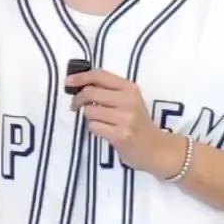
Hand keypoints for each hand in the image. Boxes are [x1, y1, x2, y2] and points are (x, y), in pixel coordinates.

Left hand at [66, 69, 184, 175]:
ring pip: (89, 111)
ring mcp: (125, 118)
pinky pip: (93, 126)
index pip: (100, 75)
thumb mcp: (128, 100)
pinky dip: (94, 128)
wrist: (155, 148)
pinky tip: (105, 130)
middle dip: (78, 99)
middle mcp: (128, 100)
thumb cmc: (137, 122)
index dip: (80, 77)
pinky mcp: (120, 135)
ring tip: (101, 121)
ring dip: (89, 117)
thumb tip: (78, 83)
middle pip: (90, 92)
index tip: (67, 82)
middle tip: (75, 106)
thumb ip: (108, 90)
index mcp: (130, 88)